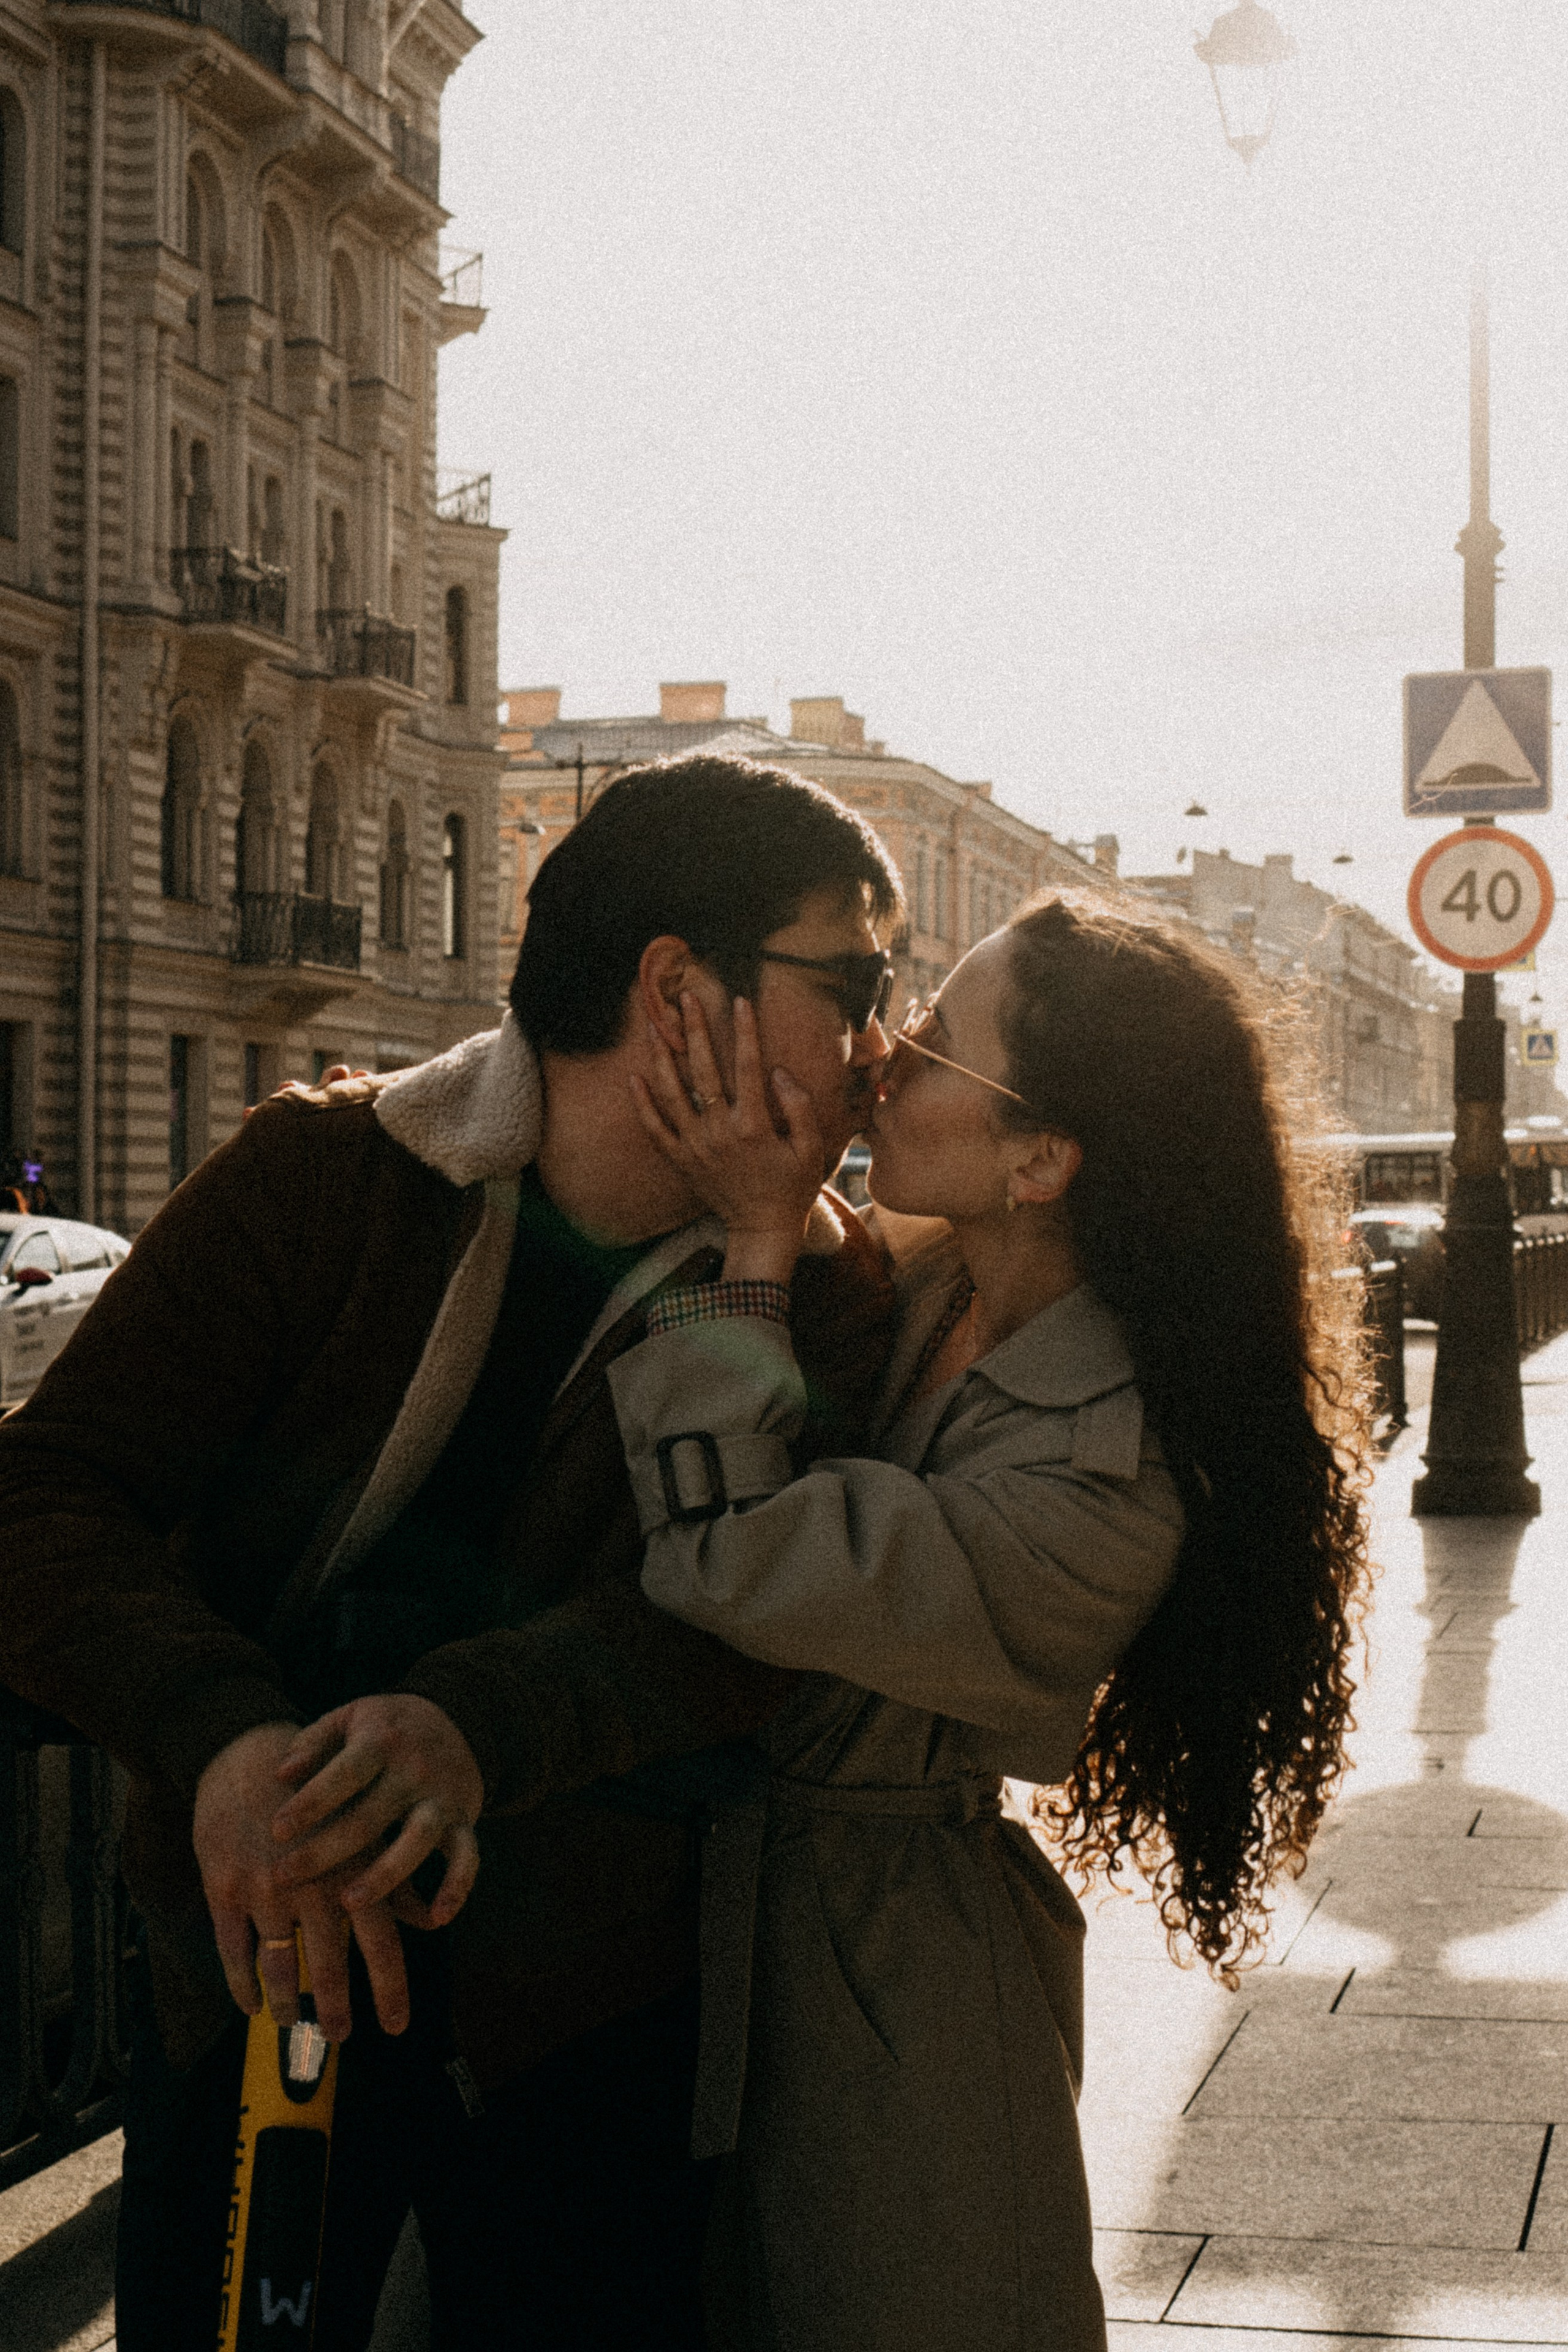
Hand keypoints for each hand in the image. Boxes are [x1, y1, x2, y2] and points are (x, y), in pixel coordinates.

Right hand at [193, 1723, 409, 2040]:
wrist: (244, 1752)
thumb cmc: (315, 1791)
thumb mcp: (360, 1823)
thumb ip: (392, 1876)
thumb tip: (426, 1918)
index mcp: (353, 1867)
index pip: (382, 1942)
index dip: (390, 1989)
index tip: (396, 2026)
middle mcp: (314, 1882)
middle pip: (330, 1964)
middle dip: (335, 2009)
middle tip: (338, 2037)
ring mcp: (266, 1888)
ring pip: (280, 1965)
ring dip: (285, 2003)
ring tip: (289, 2023)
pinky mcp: (224, 1888)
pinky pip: (234, 1952)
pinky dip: (242, 1985)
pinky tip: (250, 2004)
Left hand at [270, 1695, 483, 1927]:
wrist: (459, 1718)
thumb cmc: (385, 1727)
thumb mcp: (349, 1717)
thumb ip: (313, 1741)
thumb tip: (281, 1775)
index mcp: (381, 1742)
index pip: (345, 1774)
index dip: (311, 1802)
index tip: (276, 1830)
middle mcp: (414, 1770)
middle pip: (371, 1816)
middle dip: (325, 1850)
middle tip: (283, 1876)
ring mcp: (442, 1797)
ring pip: (418, 1839)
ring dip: (385, 1874)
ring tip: (348, 1903)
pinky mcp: (464, 1820)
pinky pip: (468, 1857)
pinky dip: (457, 1887)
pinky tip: (435, 1919)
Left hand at [631, 994, 824, 1280]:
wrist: (763, 1228)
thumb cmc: (793, 1186)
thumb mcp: (812, 1148)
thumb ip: (798, 1107)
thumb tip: (778, 1072)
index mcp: (754, 1126)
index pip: (748, 1067)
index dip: (745, 1031)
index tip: (739, 1001)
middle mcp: (719, 1132)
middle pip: (703, 1071)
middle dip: (695, 1030)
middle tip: (686, 997)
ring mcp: (695, 1146)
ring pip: (672, 1094)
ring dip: (661, 1057)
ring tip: (653, 1025)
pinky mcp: (681, 1160)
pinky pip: (655, 1129)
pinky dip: (642, 1104)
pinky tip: (633, 1077)